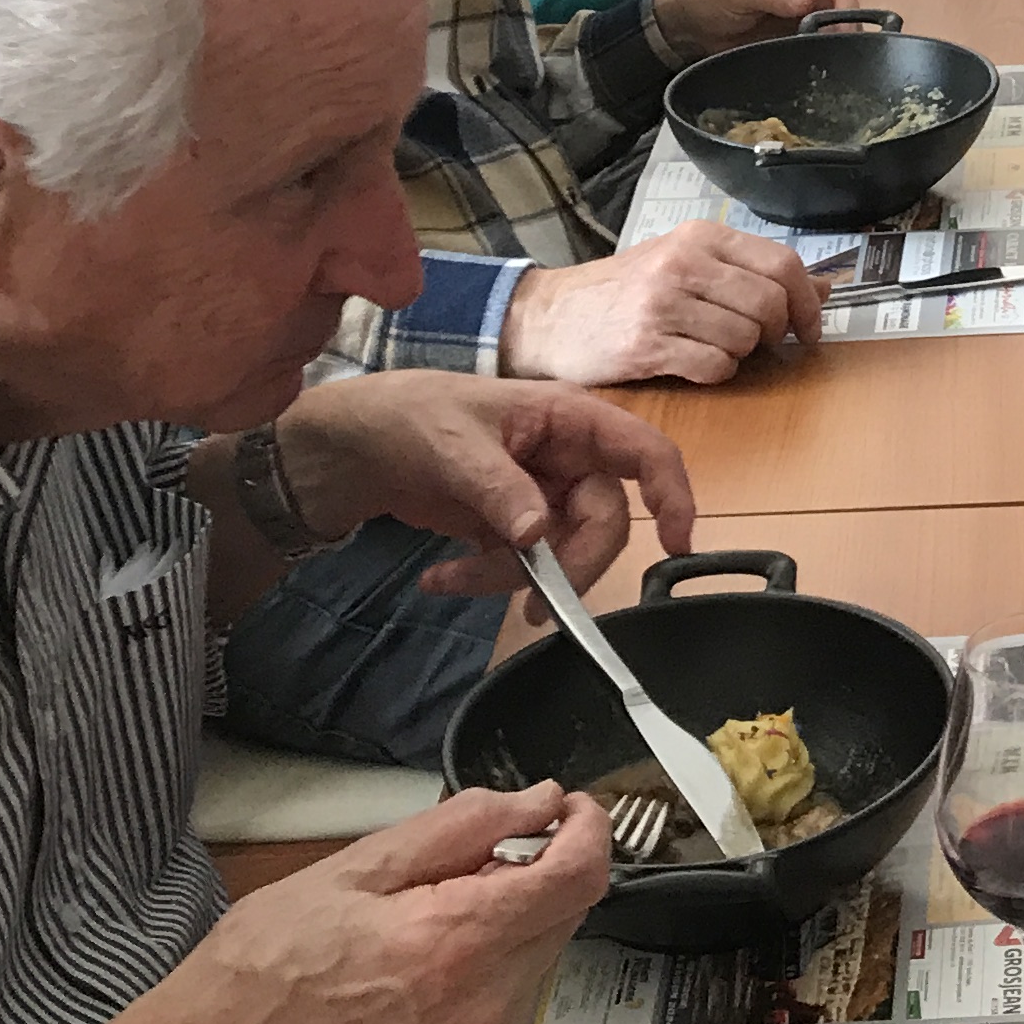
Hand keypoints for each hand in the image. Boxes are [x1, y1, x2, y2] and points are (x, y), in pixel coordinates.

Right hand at [121, 783, 614, 1023]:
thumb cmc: (268, 963)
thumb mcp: (358, 865)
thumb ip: (463, 827)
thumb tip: (540, 801)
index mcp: (452, 944)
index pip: (577, 876)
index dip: (587, 828)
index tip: (569, 808)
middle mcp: (480, 1008)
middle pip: (566, 915)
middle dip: (537, 873)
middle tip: (469, 863)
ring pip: (544, 958)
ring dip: (515, 924)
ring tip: (432, 922)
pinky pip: (515, 1004)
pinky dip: (494, 972)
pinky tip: (430, 969)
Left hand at [269, 370, 700, 598]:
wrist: (347, 447)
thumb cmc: (406, 417)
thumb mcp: (450, 445)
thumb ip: (499, 489)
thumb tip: (539, 533)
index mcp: (567, 418)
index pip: (644, 451)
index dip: (673, 494)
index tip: (676, 545)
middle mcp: (566, 458)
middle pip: (604, 521)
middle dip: (570, 566)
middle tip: (536, 605)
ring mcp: (540, 496)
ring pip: (561, 554)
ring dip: (510, 579)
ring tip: (446, 579)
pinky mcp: (511, 528)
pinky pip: (522, 568)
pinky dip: (482, 581)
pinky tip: (437, 578)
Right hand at [498, 218, 827, 384]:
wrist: (548, 316)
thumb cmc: (625, 290)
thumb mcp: (686, 263)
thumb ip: (751, 271)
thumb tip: (823, 286)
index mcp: (701, 237)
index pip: (782, 263)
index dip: (808, 302)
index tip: (810, 328)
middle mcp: (684, 263)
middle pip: (770, 302)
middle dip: (778, 332)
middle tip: (763, 344)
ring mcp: (663, 304)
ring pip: (745, 337)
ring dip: (742, 354)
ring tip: (716, 348)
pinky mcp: (646, 346)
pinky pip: (714, 366)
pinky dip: (718, 373)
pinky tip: (697, 365)